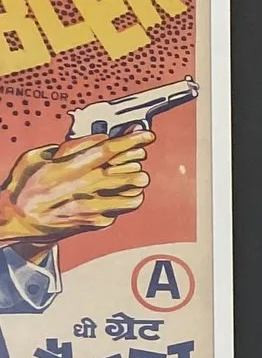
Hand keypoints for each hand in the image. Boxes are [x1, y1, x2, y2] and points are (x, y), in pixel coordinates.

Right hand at [0, 129, 151, 249]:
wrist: (19, 221)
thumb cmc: (26, 185)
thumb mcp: (36, 157)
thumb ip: (68, 148)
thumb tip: (100, 139)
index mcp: (68, 169)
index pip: (107, 151)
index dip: (131, 141)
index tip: (147, 135)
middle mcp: (84, 190)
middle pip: (128, 174)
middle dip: (138, 161)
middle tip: (138, 154)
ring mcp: (93, 208)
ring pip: (133, 193)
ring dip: (136, 182)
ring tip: (131, 175)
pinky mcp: (98, 222)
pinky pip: (123, 208)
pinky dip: (126, 198)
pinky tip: (118, 192)